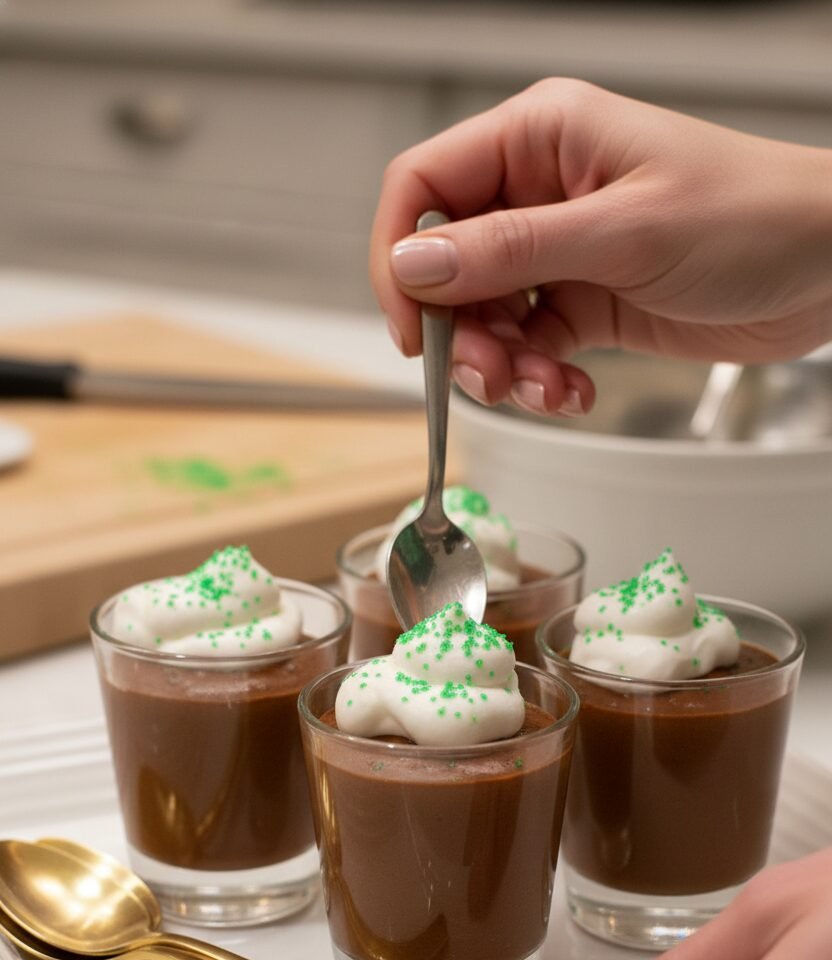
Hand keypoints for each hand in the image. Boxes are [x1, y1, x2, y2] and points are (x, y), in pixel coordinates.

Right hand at [371, 79, 831, 415]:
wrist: (828, 267)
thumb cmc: (749, 216)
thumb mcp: (622, 233)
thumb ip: (510, 250)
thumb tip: (415, 263)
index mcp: (540, 139)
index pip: (423, 186)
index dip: (401, 256)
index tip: (411, 324)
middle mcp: (540, 192)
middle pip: (447, 265)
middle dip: (459, 330)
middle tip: (487, 374)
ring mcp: (562, 251)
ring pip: (485, 316)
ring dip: (500, 366)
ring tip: (542, 390)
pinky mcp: (585, 302)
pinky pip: (531, 348)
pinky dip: (539, 381)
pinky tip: (572, 393)